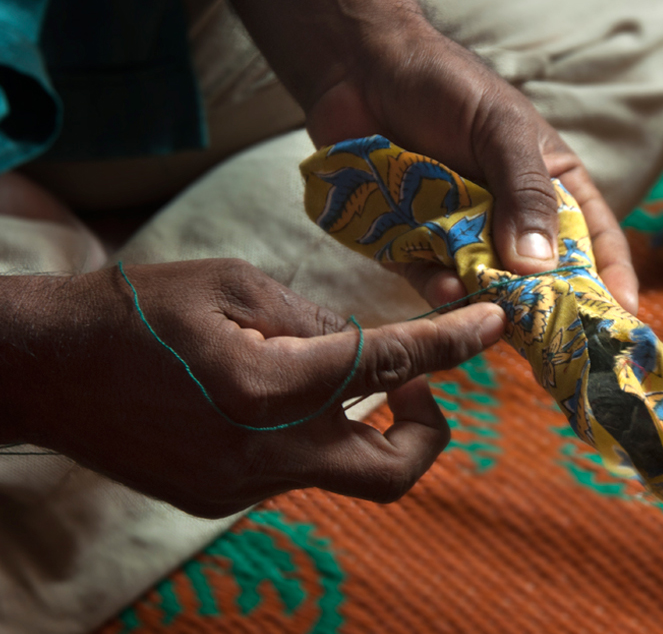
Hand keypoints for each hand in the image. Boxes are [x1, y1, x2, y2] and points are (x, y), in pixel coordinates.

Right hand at [2, 260, 504, 517]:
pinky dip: (308, 434)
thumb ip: (313, 319)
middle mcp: (265, 455)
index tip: (491, 326)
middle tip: (417, 384)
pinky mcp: (219, 500)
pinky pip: (293, 472)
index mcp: (269, 387)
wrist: (47, 371)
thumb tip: (364, 343)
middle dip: (427, 430)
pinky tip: (275, 396)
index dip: (451, 345)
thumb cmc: (135, 311)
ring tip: (333, 375)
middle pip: (392, 474)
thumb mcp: (233, 284)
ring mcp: (242, 489)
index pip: (387, 369)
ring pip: (342, 472)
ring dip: (359, 426)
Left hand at [213, 0, 637, 313]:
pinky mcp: (416, 245)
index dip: (611, 279)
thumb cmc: (446, 87)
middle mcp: (511, 218)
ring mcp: (464, 235)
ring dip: (489, 302)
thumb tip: (541, 267)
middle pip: (542, 277)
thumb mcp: (501, 130)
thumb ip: (525, 193)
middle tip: (556, 347)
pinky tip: (442, 288)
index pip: (595, 239)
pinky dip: (438, 289)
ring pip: (487, 286)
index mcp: (550, 186)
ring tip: (490, 313)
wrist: (360, 70)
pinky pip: (433, 280)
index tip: (622, 319)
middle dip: (548, 309)